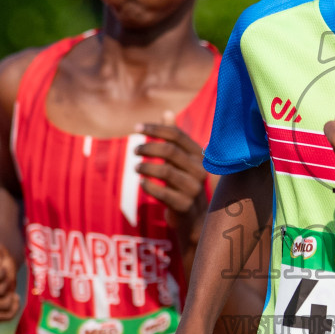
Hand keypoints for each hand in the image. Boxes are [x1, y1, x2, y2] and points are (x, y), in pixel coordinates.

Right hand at [0, 245, 19, 322]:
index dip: (0, 272)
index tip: (3, 269)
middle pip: (0, 290)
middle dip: (9, 283)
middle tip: (6, 278)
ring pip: (4, 304)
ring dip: (12, 295)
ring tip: (7, 288)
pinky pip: (6, 315)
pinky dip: (14, 307)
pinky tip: (11, 299)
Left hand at [136, 112, 208, 243]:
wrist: (195, 221)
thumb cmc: (185, 185)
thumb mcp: (183, 161)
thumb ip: (176, 139)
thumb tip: (168, 112)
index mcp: (200, 156)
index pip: (177, 135)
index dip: (156, 129)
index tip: (137, 128)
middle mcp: (200, 170)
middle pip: (170, 151)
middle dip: (148, 148)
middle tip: (134, 150)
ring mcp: (194, 189)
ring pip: (165, 170)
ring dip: (145, 167)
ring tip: (135, 167)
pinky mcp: (185, 206)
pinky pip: (162, 192)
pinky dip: (149, 186)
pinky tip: (142, 184)